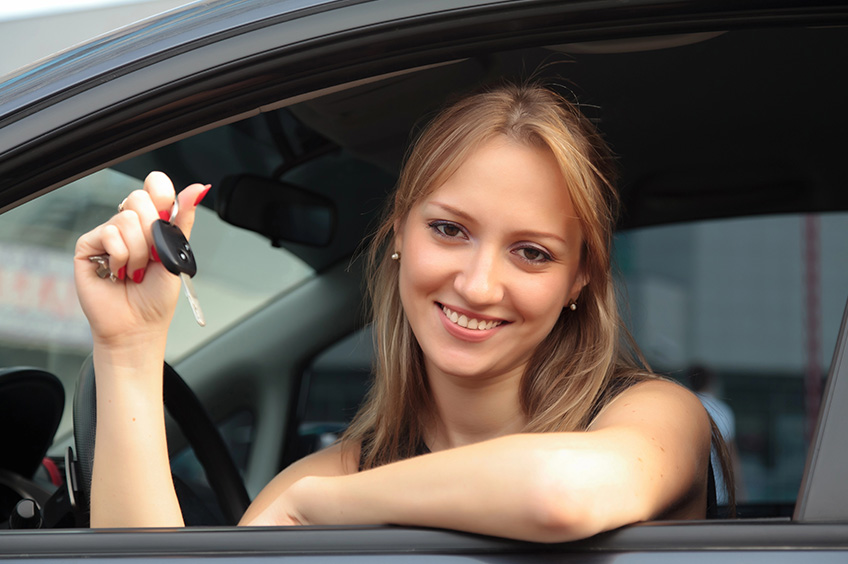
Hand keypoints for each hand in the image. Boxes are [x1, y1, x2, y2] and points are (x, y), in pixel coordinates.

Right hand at [74, 172, 209, 348]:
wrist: (139, 325)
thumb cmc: (157, 295)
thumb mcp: (177, 253)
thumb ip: (183, 220)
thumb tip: (199, 189)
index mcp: (151, 223)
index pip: (154, 187)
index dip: (161, 192)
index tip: (166, 212)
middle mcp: (128, 225)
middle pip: (140, 199)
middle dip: (153, 233)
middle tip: (152, 258)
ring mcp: (107, 234)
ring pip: (126, 219)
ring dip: (139, 252)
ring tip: (135, 271)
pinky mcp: (87, 246)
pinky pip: (109, 233)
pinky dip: (121, 257)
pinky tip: (117, 273)